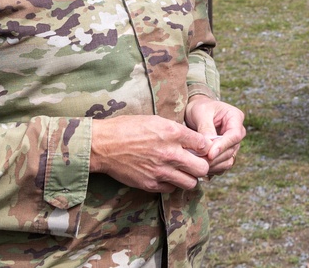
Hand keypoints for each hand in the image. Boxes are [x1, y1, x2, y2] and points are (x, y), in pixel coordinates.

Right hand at [90, 115, 210, 192]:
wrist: (104, 145)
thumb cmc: (128, 128)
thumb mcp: (156, 120)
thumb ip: (176, 131)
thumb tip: (193, 140)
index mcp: (172, 133)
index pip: (204, 145)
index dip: (205, 148)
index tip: (200, 148)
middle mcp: (170, 153)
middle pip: (202, 168)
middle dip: (202, 166)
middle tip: (195, 163)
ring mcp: (160, 171)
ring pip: (191, 183)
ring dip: (189, 178)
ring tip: (182, 171)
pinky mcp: (151, 184)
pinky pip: (172, 189)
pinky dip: (173, 184)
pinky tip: (166, 175)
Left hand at [184, 96, 245, 175]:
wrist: (197, 112)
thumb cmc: (200, 108)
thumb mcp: (201, 113)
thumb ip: (206, 128)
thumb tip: (208, 145)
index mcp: (235, 117)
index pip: (235, 135)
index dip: (223, 146)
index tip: (210, 154)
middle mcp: (238, 132)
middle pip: (231, 150)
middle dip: (215, 158)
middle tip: (197, 161)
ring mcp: (233, 144)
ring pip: (228, 160)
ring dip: (213, 165)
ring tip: (196, 163)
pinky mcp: (227, 153)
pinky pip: (223, 166)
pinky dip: (212, 168)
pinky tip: (200, 166)